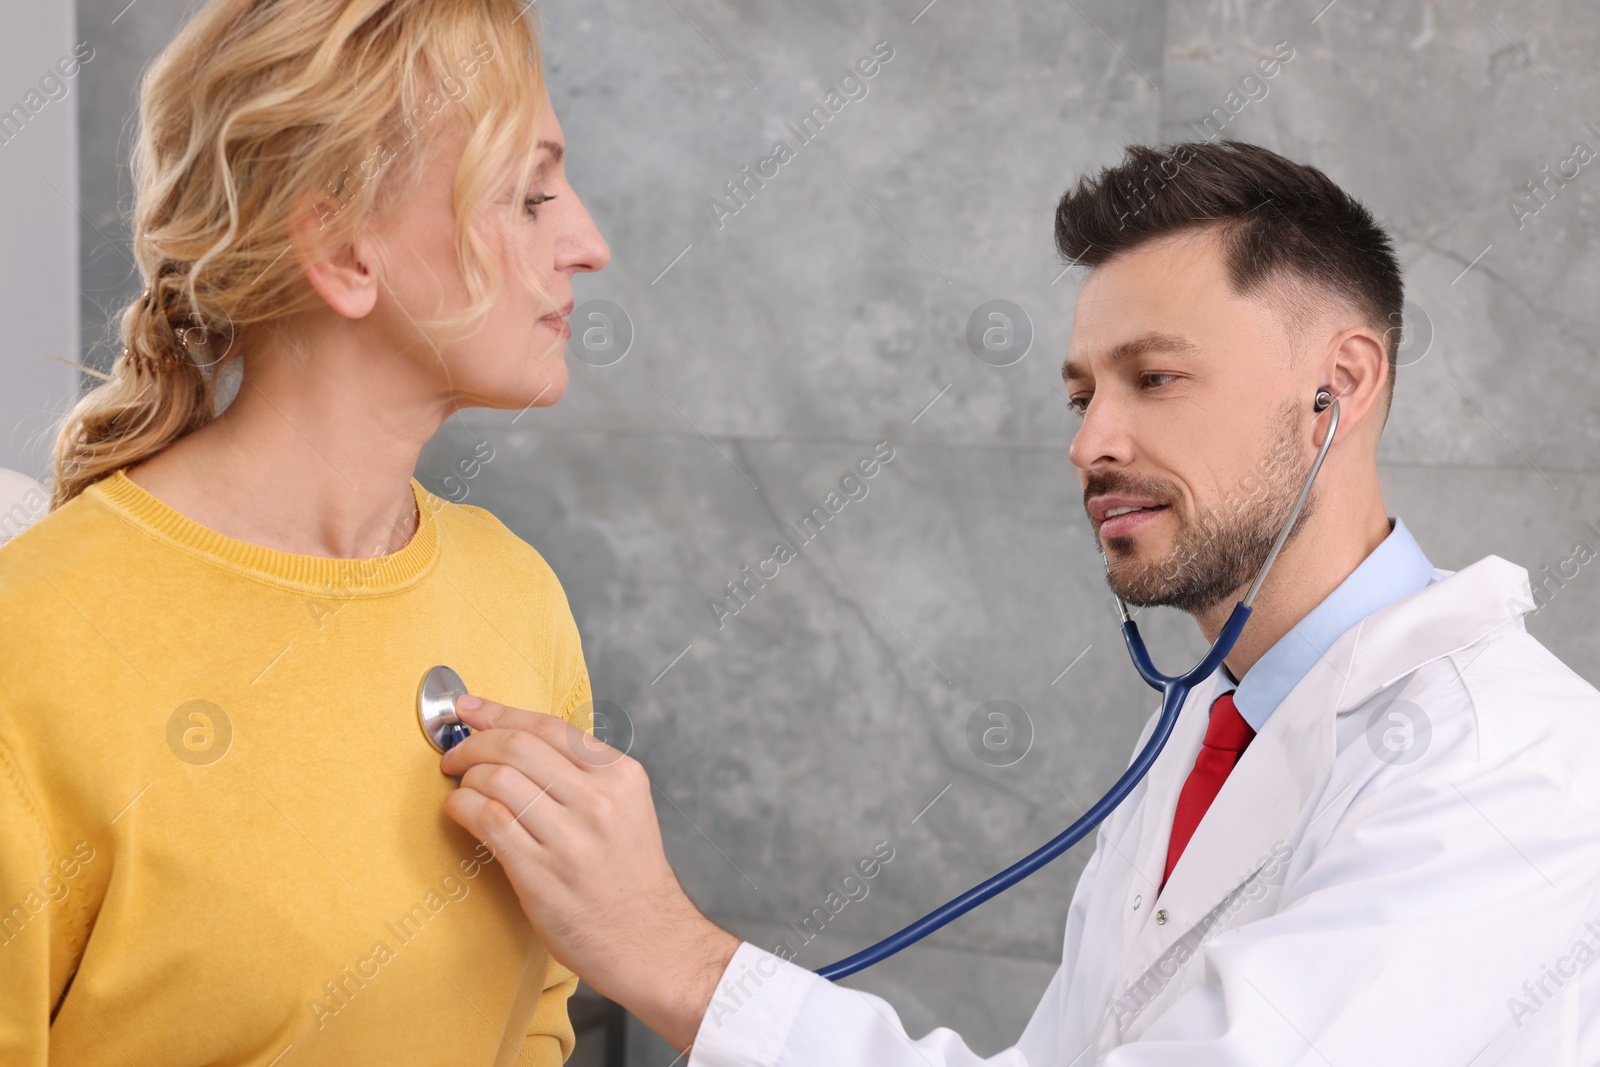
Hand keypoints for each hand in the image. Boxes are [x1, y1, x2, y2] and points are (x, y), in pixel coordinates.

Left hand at [439, 695, 740, 1051]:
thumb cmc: (629, 877)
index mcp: (621, 776)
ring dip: (466, 777)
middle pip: (519, 745)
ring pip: (497, 779)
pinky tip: (460, 811)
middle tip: (455, 755)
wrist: (650, 941)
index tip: (469, 708)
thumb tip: (518, 741)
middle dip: (474, 742)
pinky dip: (463, 807)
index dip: (500, 711)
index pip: (551, 726)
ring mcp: (571, 838)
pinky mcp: (542, 873)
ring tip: (461, 788)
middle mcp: (599, 801)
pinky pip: (488, 821)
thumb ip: (584, 774)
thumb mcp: (626, 809)